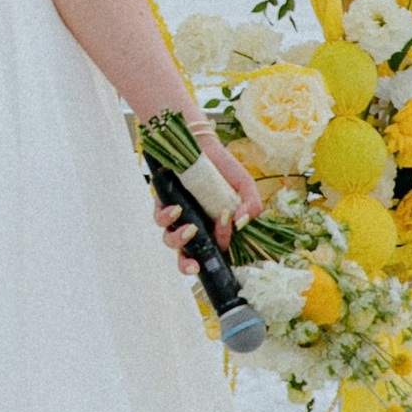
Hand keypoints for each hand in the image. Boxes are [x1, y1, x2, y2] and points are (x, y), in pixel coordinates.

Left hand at [154, 136, 260, 274]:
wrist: (204, 145)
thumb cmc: (224, 169)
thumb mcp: (245, 186)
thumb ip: (251, 205)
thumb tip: (241, 223)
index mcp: (215, 230)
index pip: (215, 252)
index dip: (219, 249)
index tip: (227, 228)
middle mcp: (196, 227)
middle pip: (187, 257)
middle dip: (189, 266)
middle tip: (195, 265)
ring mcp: (178, 218)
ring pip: (171, 241)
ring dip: (180, 240)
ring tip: (192, 228)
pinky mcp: (163, 204)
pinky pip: (159, 219)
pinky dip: (167, 218)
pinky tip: (178, 209)